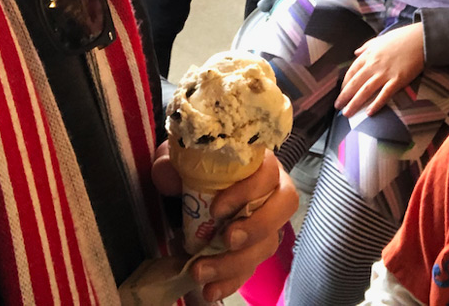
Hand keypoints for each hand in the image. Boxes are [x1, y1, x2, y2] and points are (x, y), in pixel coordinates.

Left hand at [152, 147, 298, 301]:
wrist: (200, 182)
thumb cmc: (201, 164)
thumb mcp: (185, 158)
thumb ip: (173, 163)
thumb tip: (165, 174)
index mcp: (260, 162)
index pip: (269, 171)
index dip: (249, 191)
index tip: (216, 208)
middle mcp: (272, 190)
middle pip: (283, 208)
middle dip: (257, 227)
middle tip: (227, 240)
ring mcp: (267, 222)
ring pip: (267, 244)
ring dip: (235, 263)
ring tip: (201, 271)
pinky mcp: (255, 248)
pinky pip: (251, 268)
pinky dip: (231, 281)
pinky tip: (211, 290)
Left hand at [335, 23, 424, 117]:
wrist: (420, 39)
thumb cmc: (401, 38)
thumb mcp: (379, 39)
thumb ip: (366, 46)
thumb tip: (355, 52)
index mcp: (368, 55)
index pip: (351, 71)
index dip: (345, 83)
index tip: (341, 92)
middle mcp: (373, 65)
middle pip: (355, 83)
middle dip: (344, 96)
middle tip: (337, 107)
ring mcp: (385, 73)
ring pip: (365, 91)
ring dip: (355, 103)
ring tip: (347, 113)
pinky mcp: (398, 80)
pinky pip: (384, 94)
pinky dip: (376, 104)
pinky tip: (369, 113)